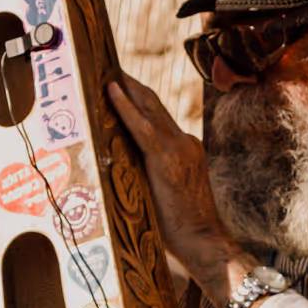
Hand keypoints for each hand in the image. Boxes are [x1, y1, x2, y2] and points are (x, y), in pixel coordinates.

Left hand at [107, 74, 254, 304]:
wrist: (203, 243)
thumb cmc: (180, 232)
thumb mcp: (163, 196)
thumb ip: (146, 178)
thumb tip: (112, 172)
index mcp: (185, 150)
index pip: (158, 117)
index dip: (138, 99)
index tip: (119, 82)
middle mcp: (184, 143)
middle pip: (153, 105)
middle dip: (130, 84)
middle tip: (106, 65)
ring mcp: (179, 148)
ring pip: (149, 109)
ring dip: (126, 87)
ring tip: (104, 69)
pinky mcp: (169, 160)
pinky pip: (143, 128)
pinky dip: (126, 108)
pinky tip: (111, 90)